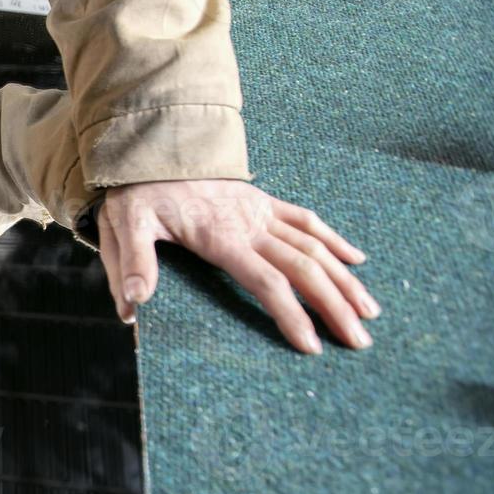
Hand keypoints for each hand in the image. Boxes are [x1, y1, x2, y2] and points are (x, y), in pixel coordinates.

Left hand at [97, 180, 379, 353]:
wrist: (146, 148)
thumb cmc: (135, 192)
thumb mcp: (123, 226)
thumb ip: (132, 264)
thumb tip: (133, 307)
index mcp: (221, 237)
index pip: (267, 282)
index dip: (291, 314)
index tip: (312, 346)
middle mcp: (250, 224)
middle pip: (303, 268)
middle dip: (334, 306)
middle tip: (360, 342)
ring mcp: (260, 211)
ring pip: (314, 246)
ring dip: (344, 279)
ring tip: (370, 311)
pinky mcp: (261, 200)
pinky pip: (305, 219)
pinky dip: (333, 239)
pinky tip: (358, 259)